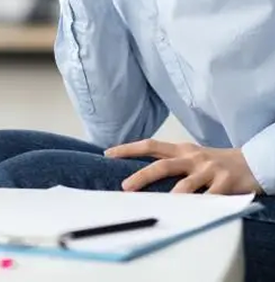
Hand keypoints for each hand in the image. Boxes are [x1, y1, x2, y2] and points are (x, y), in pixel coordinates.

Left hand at [105, 139, 261, 194]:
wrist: (251, 162)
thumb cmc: (214, 163)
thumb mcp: (191, 157)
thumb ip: (170, 162)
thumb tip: (140, 172)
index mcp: (181, 150)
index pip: (150, 146)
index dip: (129, 149)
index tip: (108, 154)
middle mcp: (192, 157)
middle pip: (163, 165)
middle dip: (142, 176)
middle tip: (125, 187)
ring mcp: (209, 170)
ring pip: (187, 184)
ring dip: (174, 195)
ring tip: (162, 205)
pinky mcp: (225, 184)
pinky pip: (211, 198)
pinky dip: (202, 206)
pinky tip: (194, 214)